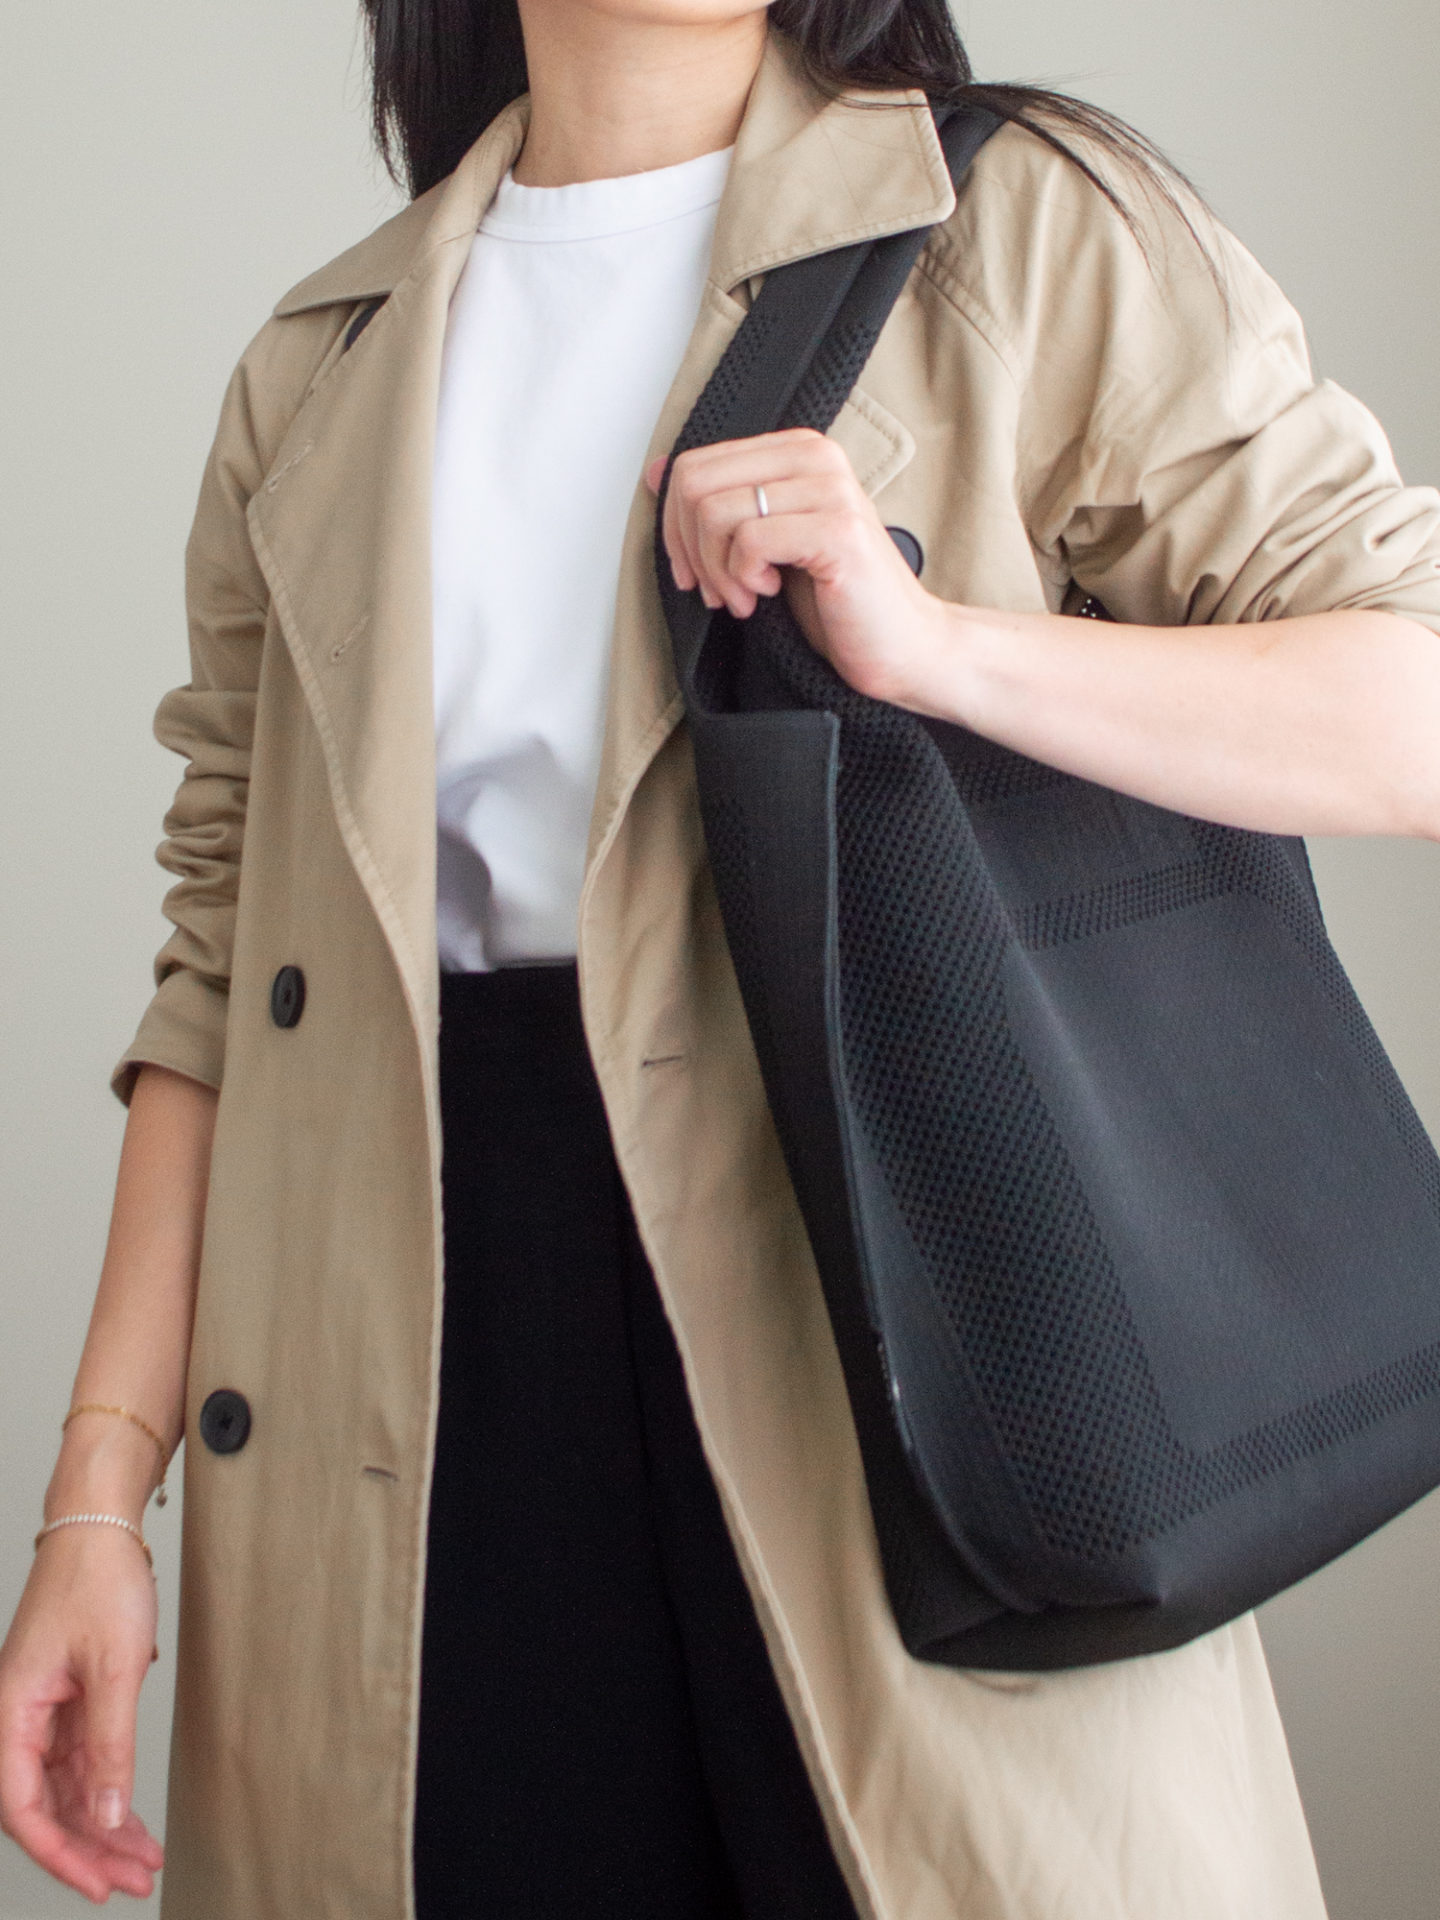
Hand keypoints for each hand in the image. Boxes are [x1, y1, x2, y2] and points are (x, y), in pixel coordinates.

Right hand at [0, 1527, 162, 1902]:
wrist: (100, 1527)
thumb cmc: (98, 1580)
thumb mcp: (115, 1666)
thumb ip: (110, 1744)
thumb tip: (107, 1814)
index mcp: (12, 1711)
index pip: (23, 1806)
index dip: (60, 1852)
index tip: (97, 1883)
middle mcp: (19, 1717)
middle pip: (45, 1805)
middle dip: (89, 1849)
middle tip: (133, 1880)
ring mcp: (43, 1711)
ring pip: (66, 1788)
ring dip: (103, 1826)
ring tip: (143, 1860)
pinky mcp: (68, 1700)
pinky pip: (82, 1762)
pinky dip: (108, 1789)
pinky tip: (133, 1819)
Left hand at [646, 428, 951, 708]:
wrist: (900, 647)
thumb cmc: (835, 601)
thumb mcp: (762, 545)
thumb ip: (716, 503)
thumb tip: (654, 472)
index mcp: (797, 451)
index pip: (694, 464)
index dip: (675, 527)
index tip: (695, 572)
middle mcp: (816, 456)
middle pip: (695, 483)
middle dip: (690, 549)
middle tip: (717, 590)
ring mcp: (830, 489)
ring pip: (715, 513)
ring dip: (717, 572)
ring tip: (745, 598)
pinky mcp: (837, 530)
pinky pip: (750, 542)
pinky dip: (743, 580)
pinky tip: (768, 597)